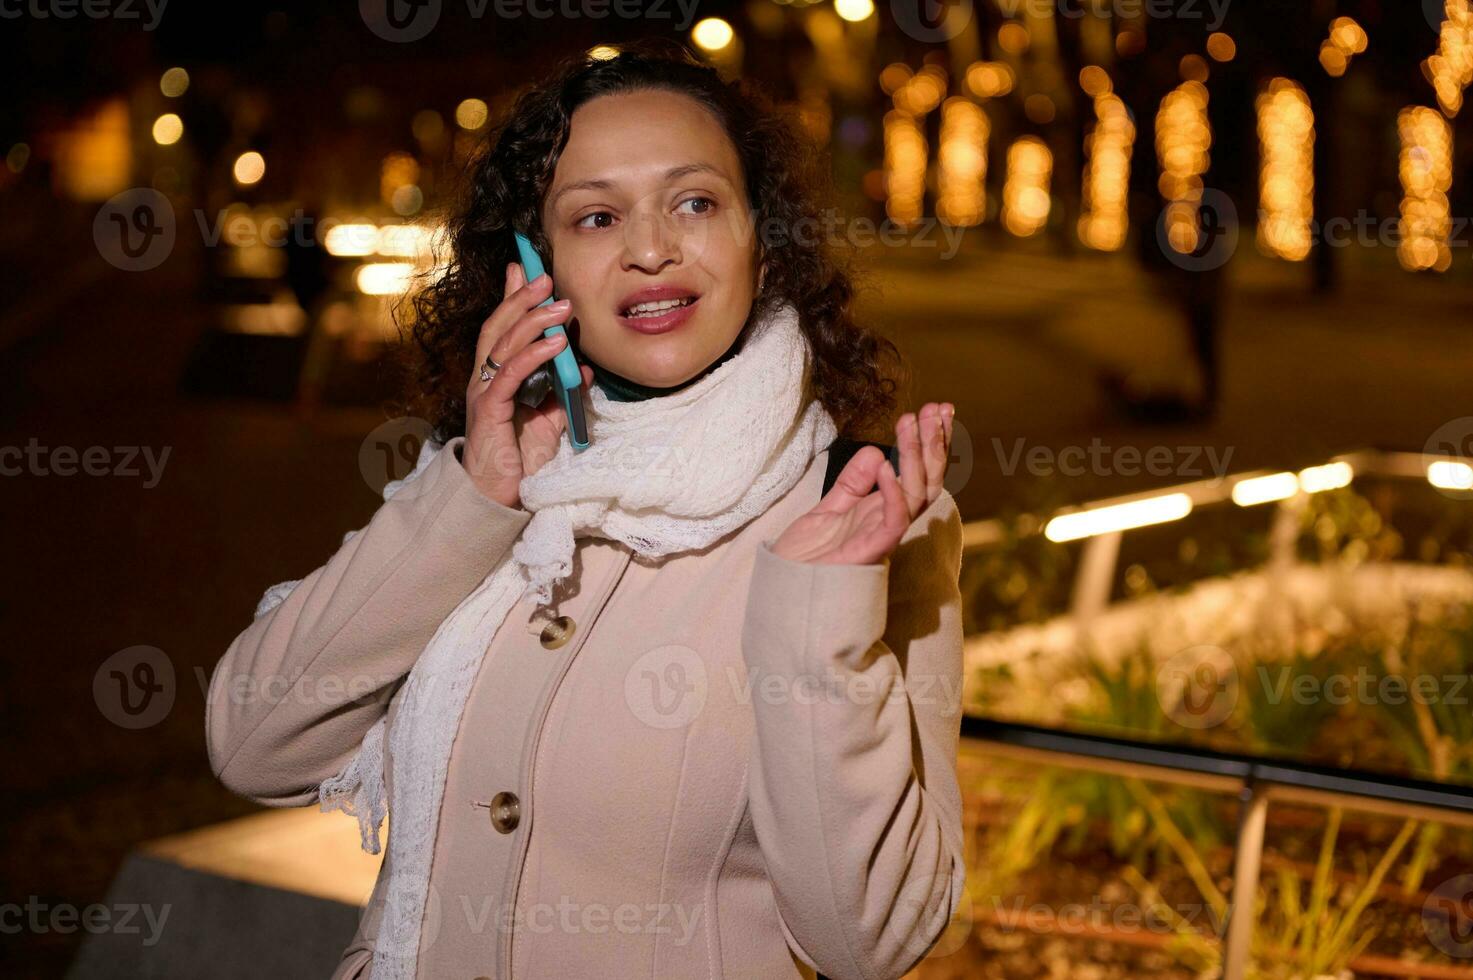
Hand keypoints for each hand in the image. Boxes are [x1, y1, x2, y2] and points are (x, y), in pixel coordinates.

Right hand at [462, 262, 594, 509]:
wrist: (501, 499)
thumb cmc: (520, 462)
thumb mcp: (550, 422)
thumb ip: (562, 393)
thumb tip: (584, 367)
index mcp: (496, 378)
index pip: (502, 329)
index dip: (512, 298)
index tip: (526, 269)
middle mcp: (484, 380)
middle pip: (498, 328)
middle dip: (521, 299)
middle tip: (545, 276)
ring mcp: (484, 394)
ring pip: (503, 345)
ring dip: (534, 321)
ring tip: (561, 306)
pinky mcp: (490, 411)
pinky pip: (512, 374)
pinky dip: (535, 355)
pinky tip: (556, 344)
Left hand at [771, 402, 954, 564]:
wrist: (783, 586)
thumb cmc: (805, 557)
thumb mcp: (828, 509)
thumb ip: (852, 484)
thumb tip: (874, 453)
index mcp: (883, 511)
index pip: (918, 474)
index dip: (929, 444)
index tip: (936, 411)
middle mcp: (889, 522)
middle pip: (927, 480)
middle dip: (935, 443)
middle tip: (939, 408)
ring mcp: (883, 536)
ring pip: (916, 495)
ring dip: (916, 456)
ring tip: (912, 422)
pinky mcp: (871, 551)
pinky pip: (893, 521)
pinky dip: (892, 493)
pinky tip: (886, 464)